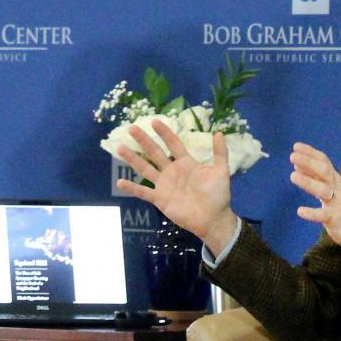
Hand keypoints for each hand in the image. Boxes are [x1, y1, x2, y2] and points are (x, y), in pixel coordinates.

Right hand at [114, 121, 234, 246]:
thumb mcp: (221, 172)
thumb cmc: (218, 195)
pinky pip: (143, 192)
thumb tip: (219, 133)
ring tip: (120, 147)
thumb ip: (220, 153)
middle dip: (143, 140)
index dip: (164, 133)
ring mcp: (164, 185)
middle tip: (131, 128)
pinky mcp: (160, 199)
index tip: (154, 121)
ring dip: (132, 159)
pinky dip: (132, 188)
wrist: (213, 219)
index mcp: (186, 163)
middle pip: (155, 152)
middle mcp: (172, 171)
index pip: (173, 144)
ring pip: (145, 169)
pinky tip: (119, 182)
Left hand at [290, 143, 340, 260]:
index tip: (296, 146)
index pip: (323, 161)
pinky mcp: (335, 218)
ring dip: (308, 182)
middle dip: (309, 162)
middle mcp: (335, 187)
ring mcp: (336, 202)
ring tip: (292, 176)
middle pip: (324, 171)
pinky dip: (312, 213)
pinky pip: (323, 214)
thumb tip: (297, 163)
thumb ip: (314, 176)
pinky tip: (300, 211)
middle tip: (292, 156)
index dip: (310, 153)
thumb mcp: (329, 186)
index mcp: (334, 179)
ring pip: (323, 190)